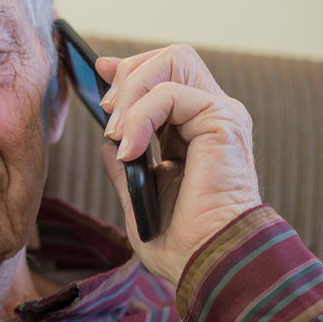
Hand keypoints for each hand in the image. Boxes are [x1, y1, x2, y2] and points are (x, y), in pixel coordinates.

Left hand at [97, 45, 260, 284]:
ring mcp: (221, 115)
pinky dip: (140, 116)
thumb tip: (108, 142)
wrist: (206, 263)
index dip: (131, 68)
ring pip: (172, 61)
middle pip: (171, 58)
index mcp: (197, 132)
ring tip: (117, 134)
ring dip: (132, 92)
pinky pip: (170, 94)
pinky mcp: (223, 121)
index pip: (166, 76)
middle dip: (130, 73)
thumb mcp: (139, 196)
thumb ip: (126, 164)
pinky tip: (131, 149)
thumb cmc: (180, 243)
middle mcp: (212, 117)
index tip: (99, 71)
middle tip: (107, 111)